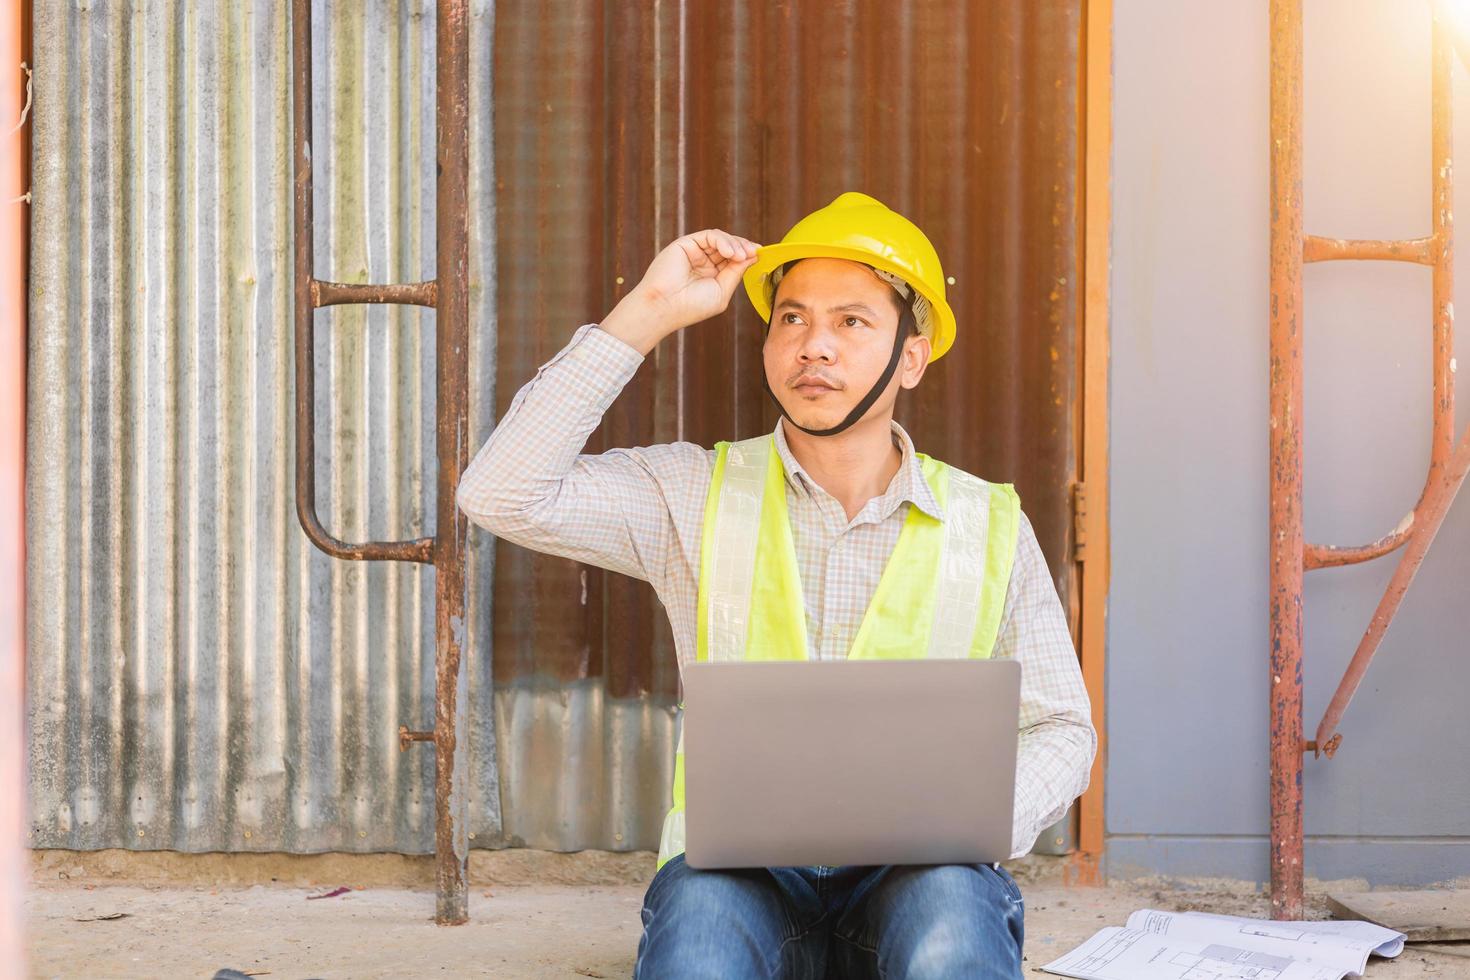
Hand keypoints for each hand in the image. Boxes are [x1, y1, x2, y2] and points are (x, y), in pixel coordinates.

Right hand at [600, 229, 761, 353]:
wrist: (664, 307)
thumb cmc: (691, 306)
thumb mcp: (722, 290)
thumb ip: (736, 272)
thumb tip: (753, 254)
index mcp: (712, 276)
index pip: (734, 260)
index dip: (747, 254)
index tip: (759, 253)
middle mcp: (704, 262)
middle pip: (730, 246)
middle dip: (744, 247)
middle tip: (753, 251)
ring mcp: (695, 252)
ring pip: (721, 239)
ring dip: (735, 244)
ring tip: (740, 255)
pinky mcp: (686, 244)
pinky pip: (709, 235)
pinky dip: (722, 241)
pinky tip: (729, 252)